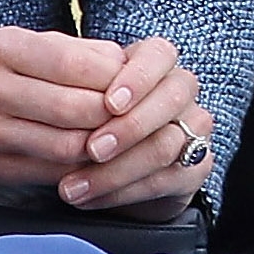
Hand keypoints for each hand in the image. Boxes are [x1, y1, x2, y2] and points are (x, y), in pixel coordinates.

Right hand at [0, 27, 127, 187]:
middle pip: (74, 109)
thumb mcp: (19, 43)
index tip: (137, 88)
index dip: (115, 80)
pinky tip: (94, 163)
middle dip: (115, 118)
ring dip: (102, 149)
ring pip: (64, 145)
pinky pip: (45, 173)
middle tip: (138, 121)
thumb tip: (129, 63)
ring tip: (121, 143)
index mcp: (4, 47)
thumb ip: (73, 51)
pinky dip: (78, 170)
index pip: (74, 64)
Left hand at [58, 37, 212, 209]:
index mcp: (157, 63)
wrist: (117, 169)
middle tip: (91, 149)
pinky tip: (90, 199)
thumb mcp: (82, 97)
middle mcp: (181, 92)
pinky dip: (120, 193)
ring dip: (115, 170)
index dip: (138, 78)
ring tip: (74, 187)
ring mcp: (194, 129)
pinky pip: (164, 180)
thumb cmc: (92, 121)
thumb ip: (78, 90)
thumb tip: (55, 97)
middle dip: (129, 127)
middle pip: (172, 98)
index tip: (109, 103)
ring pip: (166, 144)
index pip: (160, 55)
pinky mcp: (197, 167)